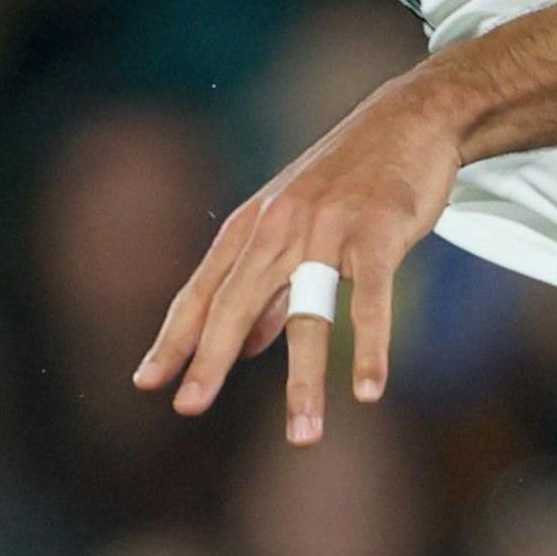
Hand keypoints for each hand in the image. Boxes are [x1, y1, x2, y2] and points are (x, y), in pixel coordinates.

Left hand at [134, 73, 461, 442]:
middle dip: (210, 358)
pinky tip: (367, 391)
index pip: (204, 291)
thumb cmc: (349, 178)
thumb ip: (271, 286)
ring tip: (304, 436)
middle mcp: (280, 227)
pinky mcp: (377, 232)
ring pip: (308, 314)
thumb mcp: (295, 223)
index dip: (176, 338)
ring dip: (304, 381)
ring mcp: (328, 229)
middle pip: (236, 302)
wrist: (409, 119)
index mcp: (253, 227)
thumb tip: (248, 346)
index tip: (147, 381)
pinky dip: (369, 348)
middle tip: (188, 407)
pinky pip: (370, 300)